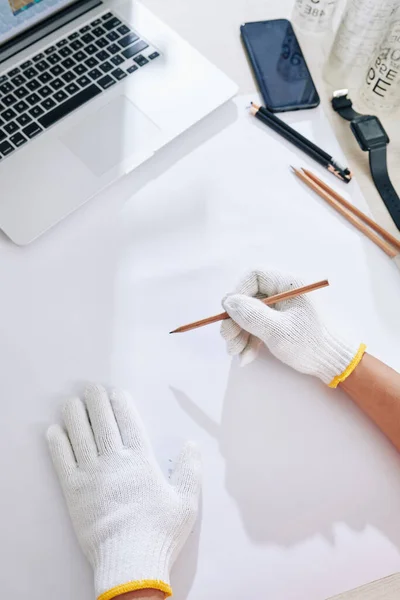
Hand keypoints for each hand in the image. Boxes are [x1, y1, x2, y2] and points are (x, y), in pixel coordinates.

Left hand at [47, 384, 200, 599]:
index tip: (114, 392)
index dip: (120, 404)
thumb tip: (191, 444)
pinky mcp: (74, 491)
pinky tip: (55, 430)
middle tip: (90, 388)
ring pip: (80, 436)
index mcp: (141, 461)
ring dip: (75, 415)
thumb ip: (189, 470)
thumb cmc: (160, 531)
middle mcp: (115, 461)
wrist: (130, 560)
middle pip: (102, 423)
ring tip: (71, 402)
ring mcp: (92, 474)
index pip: (128, 422)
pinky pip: (62, 461)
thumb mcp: (185, 501)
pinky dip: (58, 443)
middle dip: (96, 401)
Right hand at [221, 269, 364, 386]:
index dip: (238, 292)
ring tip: (235, 353)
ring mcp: (284, 309)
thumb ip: (251, 314)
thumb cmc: (311, 343)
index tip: (228, 313)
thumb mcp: (277, 330)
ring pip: (252, 314)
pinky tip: (246, 357)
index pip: (255, 276)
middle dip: (236, 320)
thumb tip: (228, 301)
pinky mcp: (283, 324)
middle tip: (227, 339)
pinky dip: (251, 340)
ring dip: (240, 333)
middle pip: (250, 298)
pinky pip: (260, 326)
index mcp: (289, 285)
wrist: (336, 364)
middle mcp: (285, 293)